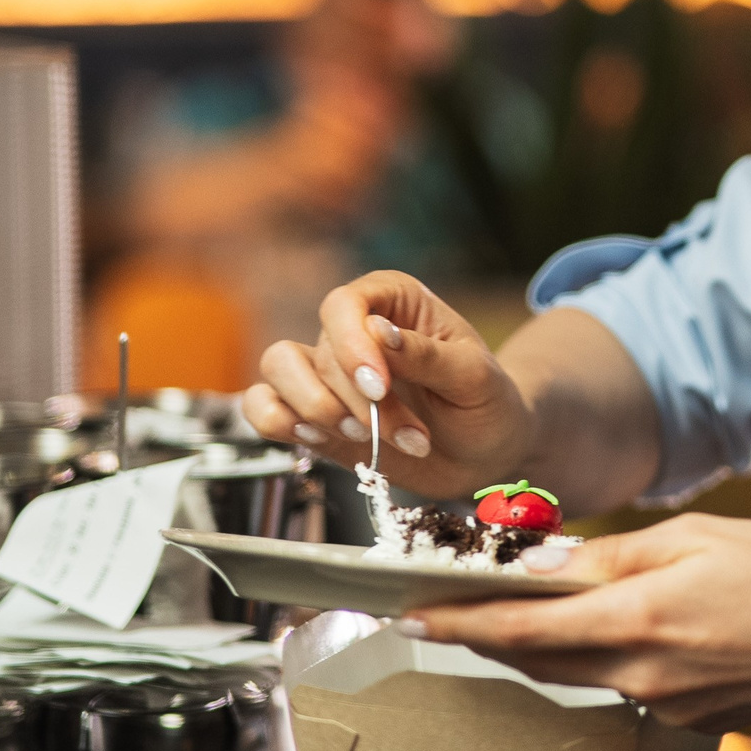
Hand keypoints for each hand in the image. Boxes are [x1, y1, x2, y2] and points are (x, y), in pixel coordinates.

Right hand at [241, 271, 535, 497]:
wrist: (485, 451)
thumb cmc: (486, 402)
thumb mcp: (473, 377)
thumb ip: (425, 355)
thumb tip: (378, 332)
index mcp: (392, 300)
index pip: (345, 304)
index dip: (352, 346)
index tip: (380, 388)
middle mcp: (352, 329)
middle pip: (321, 351)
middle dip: (358, 402)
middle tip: (406, 435)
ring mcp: (328, 373)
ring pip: (278, 368)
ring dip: (316, 410)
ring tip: (364, 439)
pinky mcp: (313, 414)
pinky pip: (264, 406)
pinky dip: (277, 423)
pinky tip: (317, 440)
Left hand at [404, 514, 750, 730]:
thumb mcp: (698, 536)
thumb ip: (614, 554)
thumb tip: (547, 565)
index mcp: (640, 618)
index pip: (524, 628)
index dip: (461, 625)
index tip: (415, 616)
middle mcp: (643, 674)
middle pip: (540, 659)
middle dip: (490, 636)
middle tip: (450, 610)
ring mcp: (663, 705)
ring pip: (581, 674)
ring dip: (548, 646)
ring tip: (527, 612)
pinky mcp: (685, 720)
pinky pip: (626, 687)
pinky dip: (609, 657)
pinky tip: (629, 628)